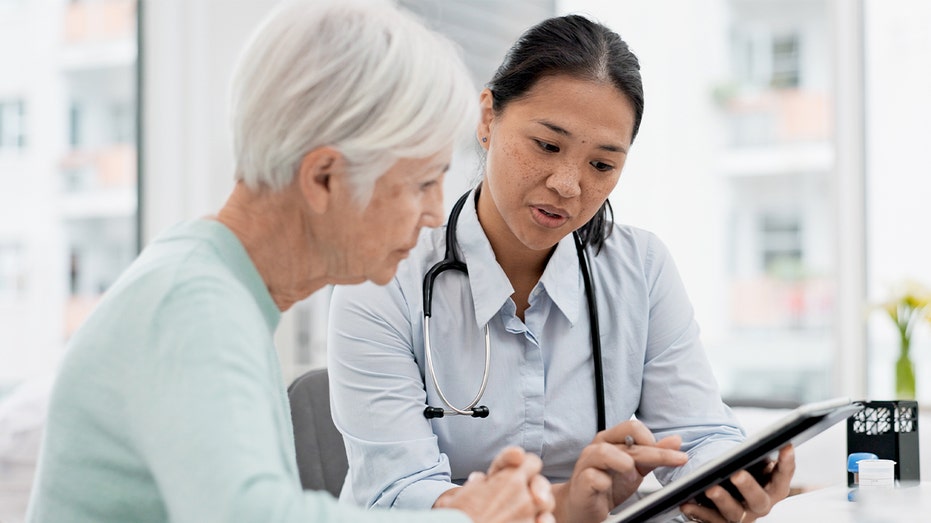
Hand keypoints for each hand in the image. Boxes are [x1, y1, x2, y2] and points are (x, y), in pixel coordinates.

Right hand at [434, 446, 554, 522]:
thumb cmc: (458, 516)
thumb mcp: (459, 494)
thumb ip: (475, 484)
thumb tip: (479, 480)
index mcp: (507, 480)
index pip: (531, 462)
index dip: (525, 464)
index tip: (518, 469)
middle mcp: (523, 496)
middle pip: (541, 484)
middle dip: (535, 487)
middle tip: (523, 494)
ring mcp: (529, 516)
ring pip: (547, 504)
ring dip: (539, 506)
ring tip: (525, 510)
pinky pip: (545, 522)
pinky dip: (541, 521)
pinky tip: (533, 522)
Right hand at [552, 420, 688, 522]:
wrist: (585, 506)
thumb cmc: (608, 484)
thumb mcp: (636, 468)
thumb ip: (654, 454)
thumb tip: (676, 441)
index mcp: (611, 439)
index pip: (634, 428)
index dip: (655, 440)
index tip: (676, 455)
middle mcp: (598, 446)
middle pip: (627, 438)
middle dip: (655, 452)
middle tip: (674, 461)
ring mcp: (587, 462)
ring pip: (605, 452)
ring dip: (625, 465)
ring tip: (633, 478)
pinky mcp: (580, 481)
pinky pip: (594, 477)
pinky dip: (605, 483)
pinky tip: (609, 487)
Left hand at [680, 444, 795, 522]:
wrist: (727, 490)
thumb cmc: (744, 470)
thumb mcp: (753, 462)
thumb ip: (755, 455)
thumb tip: (755, 441)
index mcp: (774, 488)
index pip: (784, 475)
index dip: (786, 462)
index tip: (786, 445)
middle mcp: (761, 504)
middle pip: (759, 500)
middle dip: (748, 486)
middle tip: (737, 474)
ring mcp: (743, 516)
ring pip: (734, 513)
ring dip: (721, 500)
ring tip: (709, 488)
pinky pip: (710, 520)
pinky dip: (698, 512)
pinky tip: (686, 503)